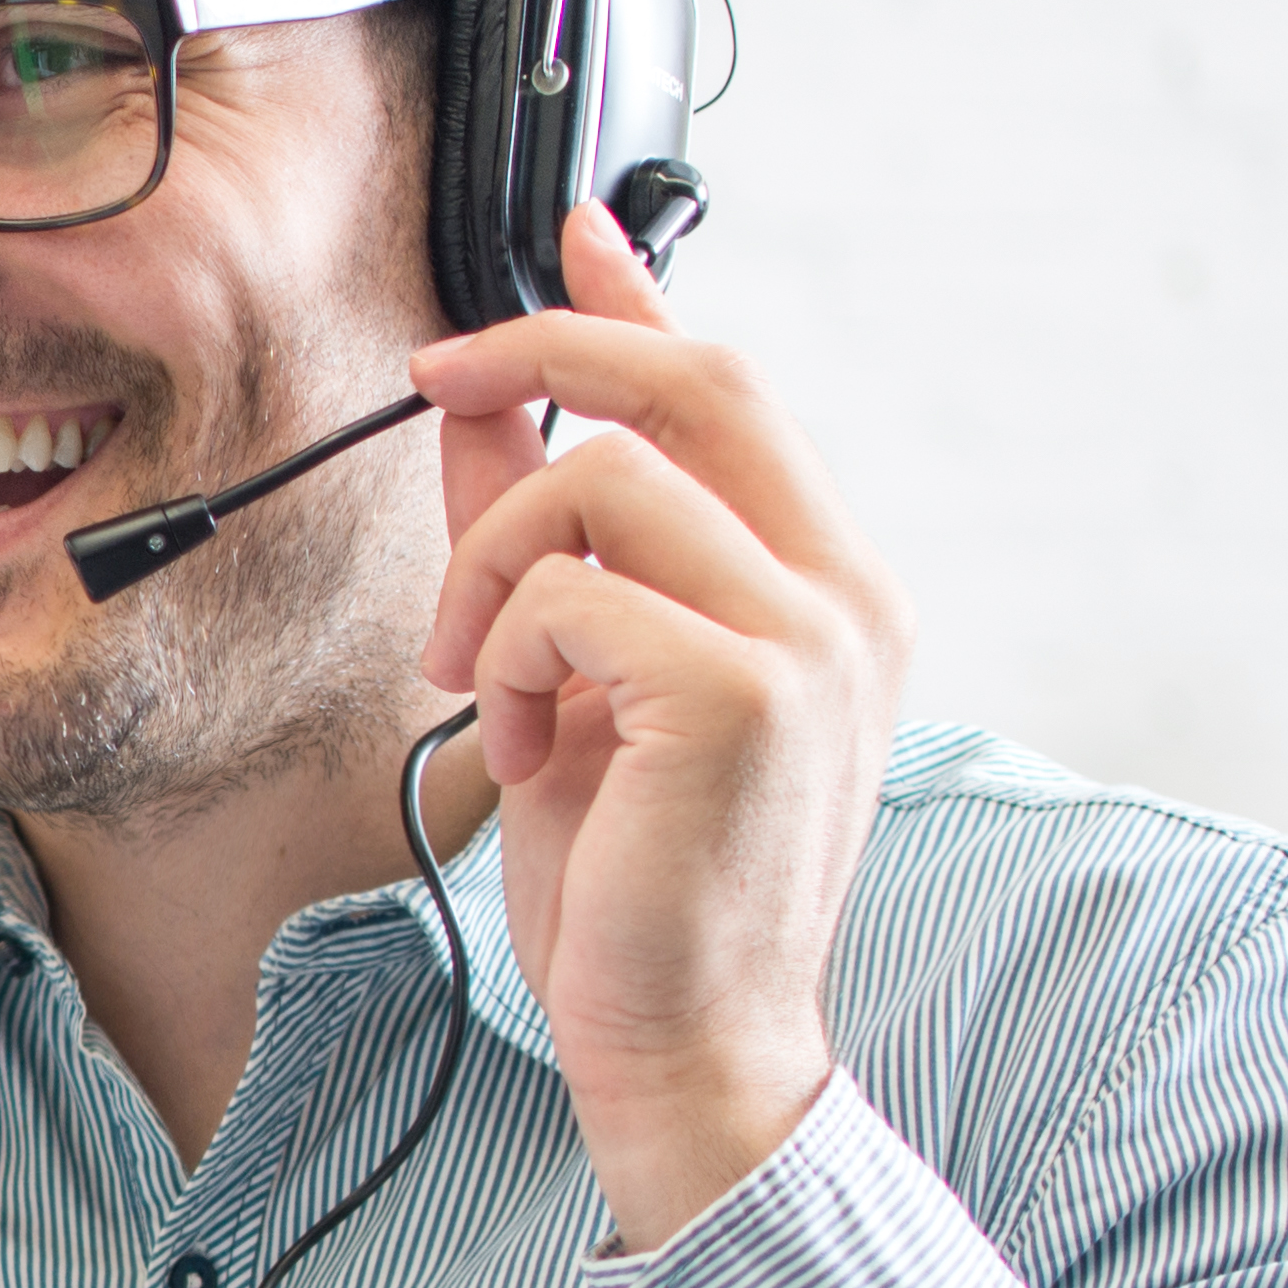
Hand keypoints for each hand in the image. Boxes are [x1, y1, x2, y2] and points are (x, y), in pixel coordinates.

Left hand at [414, 202, 914, 1249]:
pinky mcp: (743, 691)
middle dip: (545, 353)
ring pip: (601, 485)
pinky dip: (504, 659)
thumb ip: (544, 549)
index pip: (735, 392)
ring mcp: (811, 638)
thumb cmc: (641, 897)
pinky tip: (518, 750)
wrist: (690, 1051)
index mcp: (827, 592)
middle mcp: (846, 597)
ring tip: (484, 688)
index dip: (640, 304)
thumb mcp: (573, 692)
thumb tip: (482, 412)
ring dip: (492, 574)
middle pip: (695, 381)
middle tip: (440, 382)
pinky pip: (570, 593)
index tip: (570, 235)